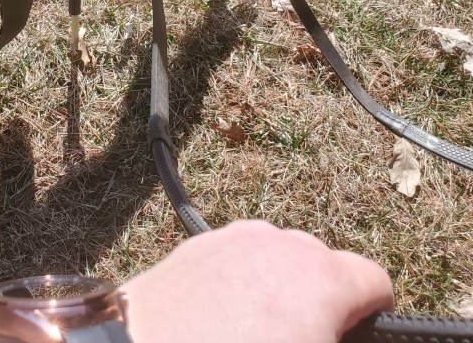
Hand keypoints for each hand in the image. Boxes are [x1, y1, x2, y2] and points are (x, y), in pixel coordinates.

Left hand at [122, 220, 393, 342]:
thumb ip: (329, 334)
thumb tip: (326, 329)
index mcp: (320, 279)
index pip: (374, 280)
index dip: (372, 313)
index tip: (355, 334)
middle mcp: (280, 245)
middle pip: (324, 265)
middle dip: (322, 302)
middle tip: (301, 339)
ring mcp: (235, 238)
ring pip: (277, 257)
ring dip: (279, 288)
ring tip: (256, 332)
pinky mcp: (197, 244)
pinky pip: (237, 257)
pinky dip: (240, 282)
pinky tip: (220, 321)